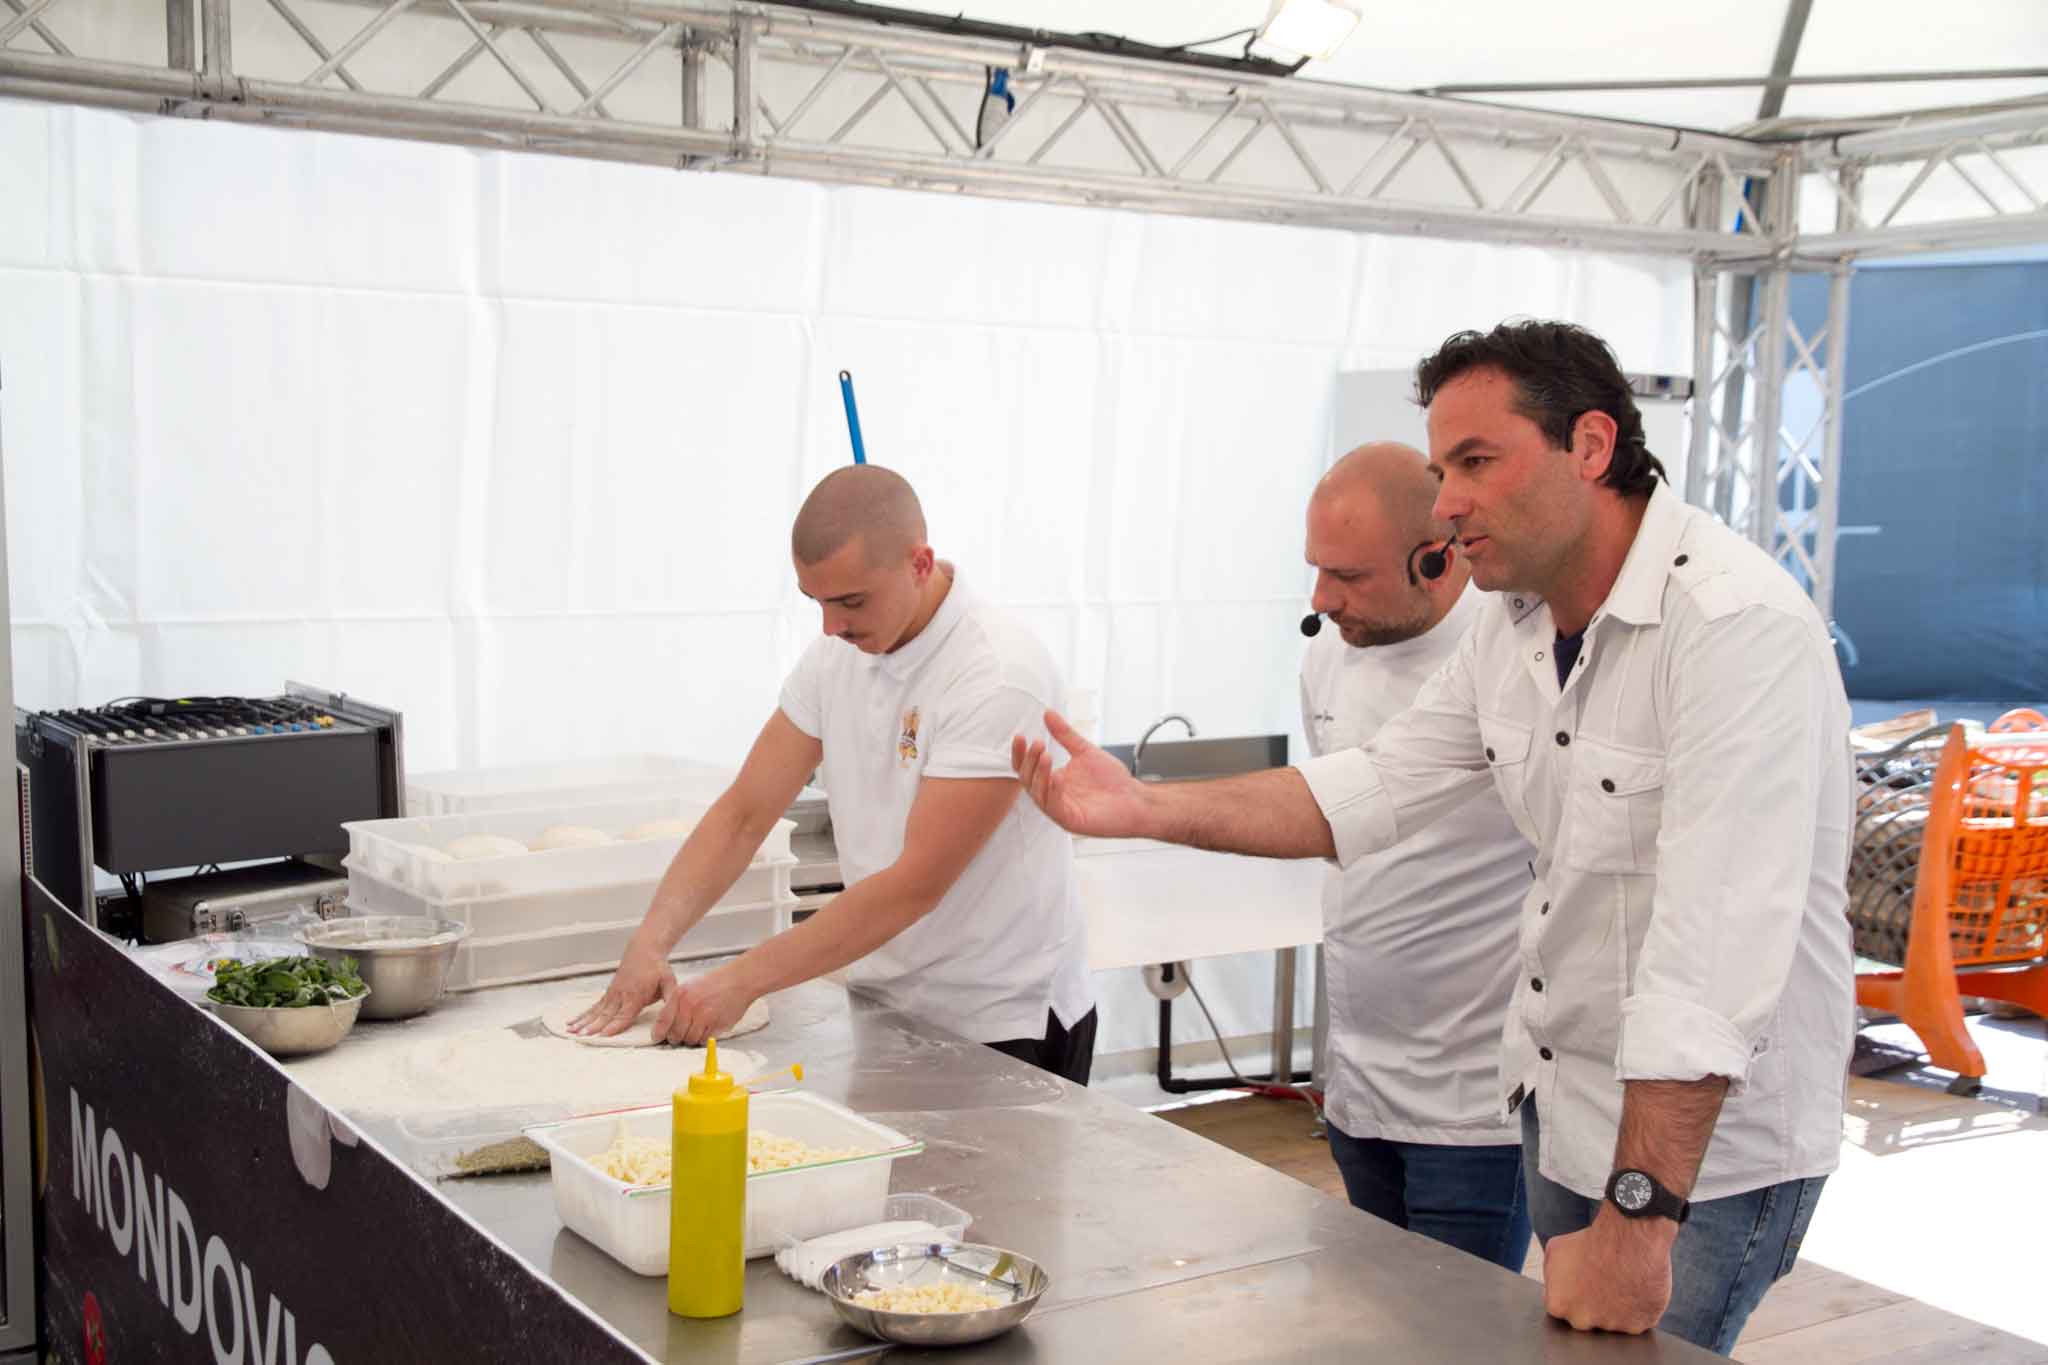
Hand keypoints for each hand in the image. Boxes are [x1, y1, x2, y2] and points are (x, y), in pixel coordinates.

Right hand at [568, 947, 675, 1036]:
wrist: (644, 950)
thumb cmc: (658, 968)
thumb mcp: (670, 983)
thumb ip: (670, 1002)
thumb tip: (670, 1020)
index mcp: (636, 995)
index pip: (624, 1015)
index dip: (614, 1026)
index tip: (604, 1036)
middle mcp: (620, 995)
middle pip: (606, 1015)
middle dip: (593, 1027)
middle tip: (582, 1037)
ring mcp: (612, 994)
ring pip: (596, 1011)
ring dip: (582, 1022)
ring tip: (570, 1031)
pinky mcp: (608, 993)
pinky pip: (593, 1007)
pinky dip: (582, 1015)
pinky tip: (571, 1022)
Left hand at [653, 963, 759, 1046]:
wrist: (738, 980)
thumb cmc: (716, 983)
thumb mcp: (690, 987)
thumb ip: (677, 1004)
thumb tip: (666, 1024)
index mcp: (680, 994)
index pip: (663, 1020)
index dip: (659, 1033)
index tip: (657, 1038)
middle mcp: (689, 1005)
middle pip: (675, 1034)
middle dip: (677, 1038)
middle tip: (680, 1036)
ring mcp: (703, 1015)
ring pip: (690, 1039)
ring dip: (691, 1039)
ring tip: (697, 1029)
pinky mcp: (715, 1024)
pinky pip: (704, 1040)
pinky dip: (704, 1038)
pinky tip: (707, 1029)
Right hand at [1010, 710, 1157, 838]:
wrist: (1135, 800)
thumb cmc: (1112, 781)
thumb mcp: (1084, 751)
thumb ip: (1065, 734)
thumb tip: (1048, 713)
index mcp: (1052, 779)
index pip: (1027, 767)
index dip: (1020, 753)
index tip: (1020, 736)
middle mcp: (1052, 795)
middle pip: (1028, 779)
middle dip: (1030, 761)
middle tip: (1038, 744)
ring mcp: (1060, 809)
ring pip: (1037, 794)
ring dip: (1039, 774)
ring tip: (1045, 755)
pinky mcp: (1070, 821)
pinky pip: (1054, 807)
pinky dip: (1054, 792)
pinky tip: (1057, 778)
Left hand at [1542, 1205, 1676, 1334]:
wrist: (1627, 1241)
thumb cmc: (1591, 1242)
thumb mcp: (1555, 1249)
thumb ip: (1550, 1273)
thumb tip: (1555, 1283)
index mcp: (1558, 1305)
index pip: (1561, 1305)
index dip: (1571, 1290)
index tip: (1582, 1279)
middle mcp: (1583, 1321)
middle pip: (1585, 1317)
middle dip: (1591, 1302)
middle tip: (1601, 1280)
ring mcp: (1611, 1326)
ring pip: (1612, 1320)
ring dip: (1615, 1306)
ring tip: (1621, 1280)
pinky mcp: (1638, 1325)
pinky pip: (1637, 1320)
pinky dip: (1638, 1308)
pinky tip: (1637, 1288)